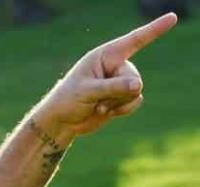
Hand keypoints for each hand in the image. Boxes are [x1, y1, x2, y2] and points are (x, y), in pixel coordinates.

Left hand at [33, 12, 177, 141]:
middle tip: (98, 100)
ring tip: (98, 106)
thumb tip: (138, 85)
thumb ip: (113, 87)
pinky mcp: (122, 97)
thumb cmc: (67, 101)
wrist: (61, 122)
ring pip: (136, 91)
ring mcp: (120, 82)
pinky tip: (104, 112)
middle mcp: (115, 66)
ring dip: (118, 103)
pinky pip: (136, 102)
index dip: (154, 30)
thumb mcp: (87, 92)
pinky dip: (123, 110)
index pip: (134, 41)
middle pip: (134, 76)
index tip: (173, 17)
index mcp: (105, 56)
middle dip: (119, 92)